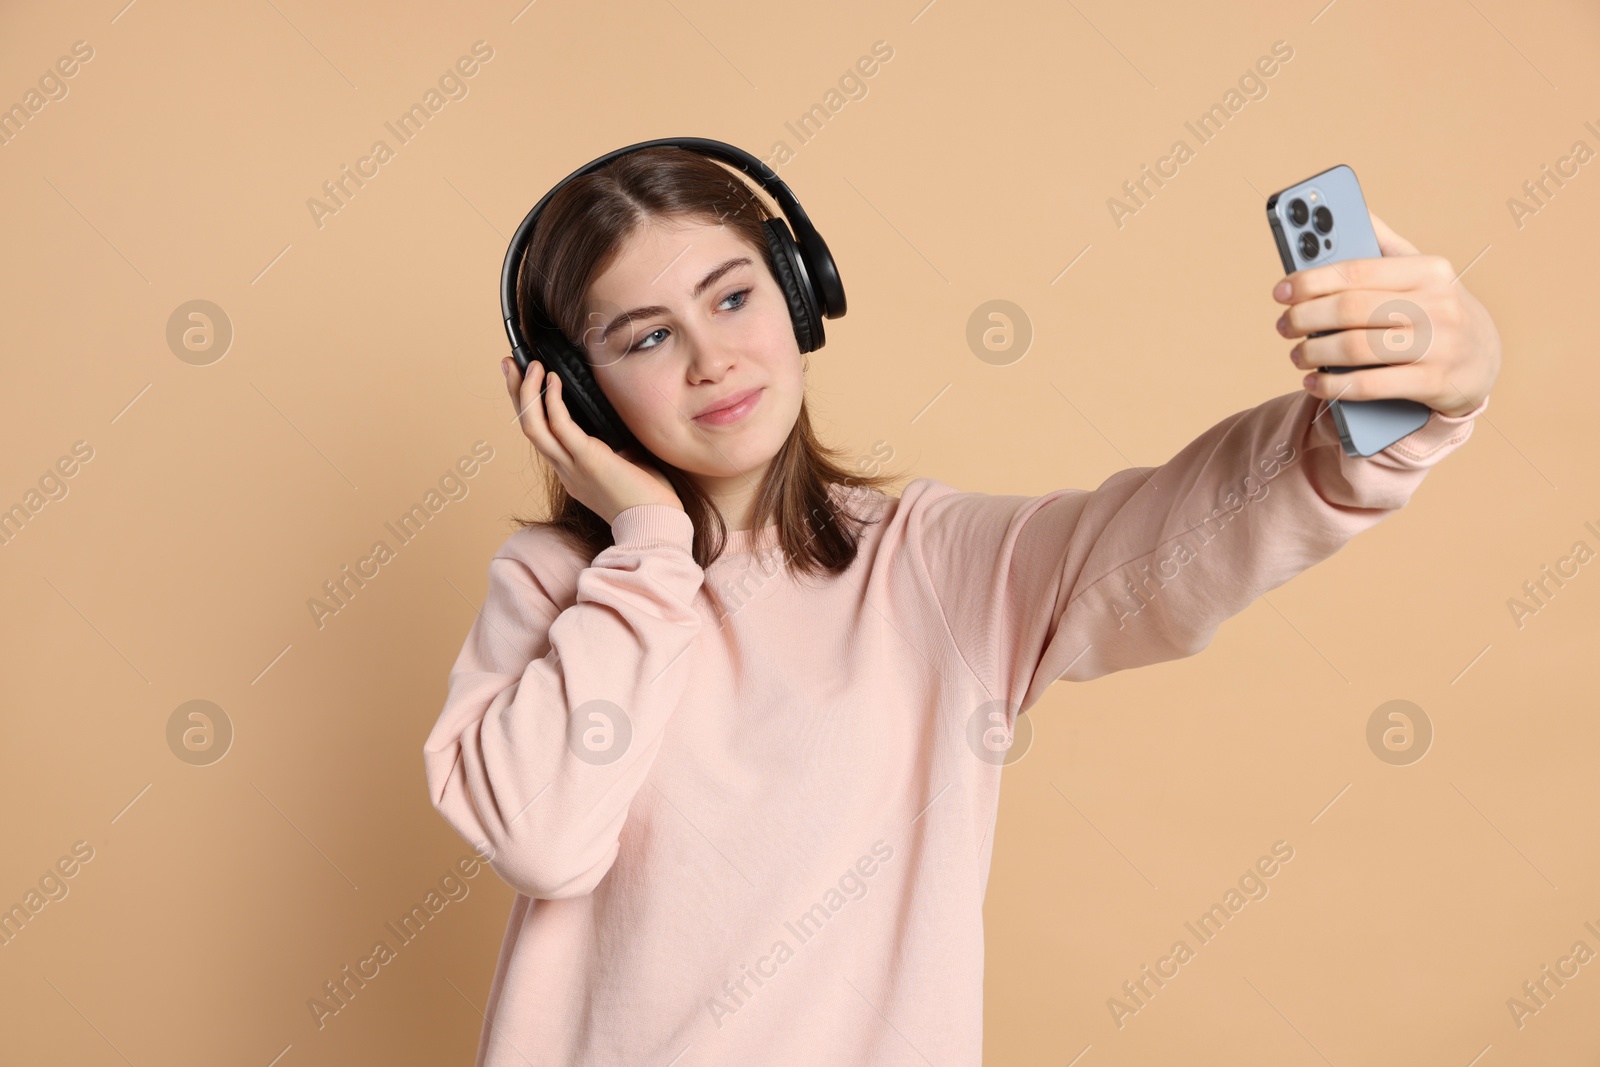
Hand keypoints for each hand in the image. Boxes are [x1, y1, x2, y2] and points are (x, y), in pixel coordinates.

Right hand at [503, 358, 683, 524]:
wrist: (656, 527)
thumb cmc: (649, 500)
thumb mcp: (626, 466)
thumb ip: (614, 445)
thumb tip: (616, 419)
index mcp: (573, 473)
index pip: (543, 437)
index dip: (532, 409)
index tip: (529, 383)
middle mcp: (565, 471)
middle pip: (528, 428)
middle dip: (516, 394)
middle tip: (510, 365)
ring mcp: (572, 467)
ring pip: (534, 427)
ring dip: (527, 393)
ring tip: (529, 365)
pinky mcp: (587, 460)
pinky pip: (560, 426)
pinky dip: (553, 401)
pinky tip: (554, 381)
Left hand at [1272, 210, 1500, 417]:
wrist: (1486, 361)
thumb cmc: (1436, 310)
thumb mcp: (1422, 274)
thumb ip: (1385, 245)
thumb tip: (1350, 207)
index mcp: (1428, 270)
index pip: (1356, 271)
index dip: (1311, 281)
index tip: (1280, 291)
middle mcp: (1437, 304)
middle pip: (1351, 310)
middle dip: (1305, 318)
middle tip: (1283, 326)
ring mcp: (1438, 345)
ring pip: (1356, 348)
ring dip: (1314, 353)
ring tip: (1297, 355)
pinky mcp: (1434, 382)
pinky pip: (1371, 386)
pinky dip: (1334, 386)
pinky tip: (1315, 383)